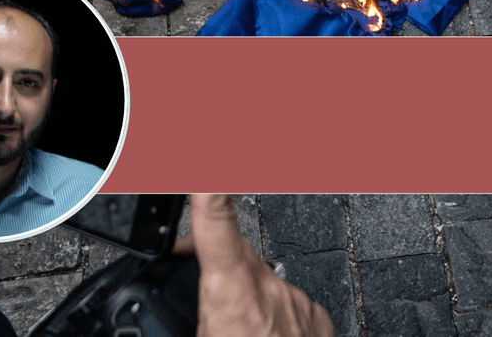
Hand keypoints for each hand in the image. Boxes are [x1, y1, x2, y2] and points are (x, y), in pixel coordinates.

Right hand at [173, 194, 333, 336]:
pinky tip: (265, 333)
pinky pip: (288, 300)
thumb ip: (190, 318)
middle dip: (216, 258)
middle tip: (195, 277)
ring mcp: (295, 300)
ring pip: (262, 280)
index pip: (216, 224)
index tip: (204, 172)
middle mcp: (268, 291)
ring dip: (247, 295)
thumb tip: (176, 322)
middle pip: (236, 252)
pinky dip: (274, 312)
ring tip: (238, 328)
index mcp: (232, 297)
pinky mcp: (315, 314)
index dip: (210, 190)